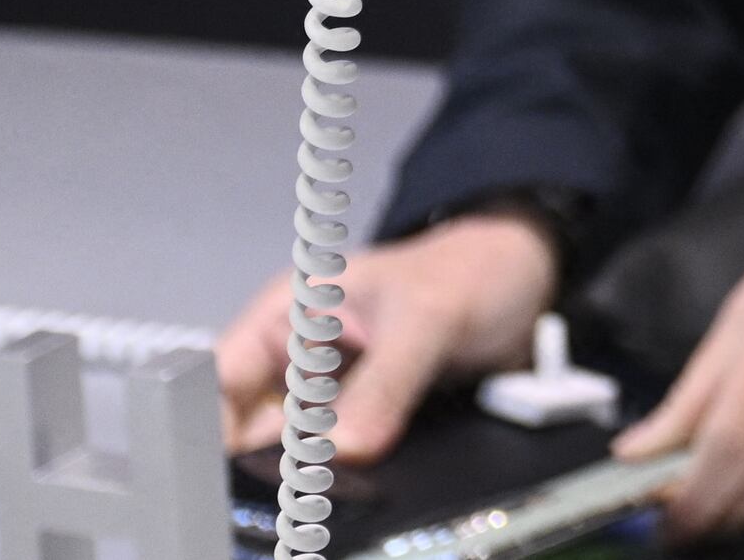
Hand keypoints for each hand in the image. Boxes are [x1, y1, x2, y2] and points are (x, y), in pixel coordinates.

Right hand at [214, 212, 553, 458]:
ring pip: (296, 454)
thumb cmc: (472, 269)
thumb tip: (341, 447)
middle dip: (278, 457)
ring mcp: (328, 397)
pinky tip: (373, 472)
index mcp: (286, 315)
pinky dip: (352, 473)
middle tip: (316, 469)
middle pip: (252, 431)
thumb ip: (387, 380)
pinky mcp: (361, 424)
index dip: (219, 428)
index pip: (218, 383)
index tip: (244, 465)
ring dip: (320, 468)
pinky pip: (340, 462)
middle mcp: (297, 360)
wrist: (525, 283)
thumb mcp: (429, 316)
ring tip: (352, 463)